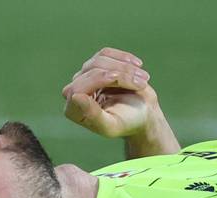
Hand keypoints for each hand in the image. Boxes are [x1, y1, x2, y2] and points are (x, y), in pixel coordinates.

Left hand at [62, 47, 178, 157]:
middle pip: (92, 71)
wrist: (142, 114)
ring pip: (100, 60)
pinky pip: (106, 53)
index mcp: (73, 110)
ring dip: (125, 68)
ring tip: (143, 80)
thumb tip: (75, 96)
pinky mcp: (96, 66)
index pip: (78, 88)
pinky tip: (137, 65)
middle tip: (141, 84)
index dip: (98, 80)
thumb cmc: (126, 123)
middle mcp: (74, 92)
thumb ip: (92, 115)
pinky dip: (124, 58)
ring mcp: (84, 77)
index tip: (118, 78)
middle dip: (120, 75)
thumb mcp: (111, 125)